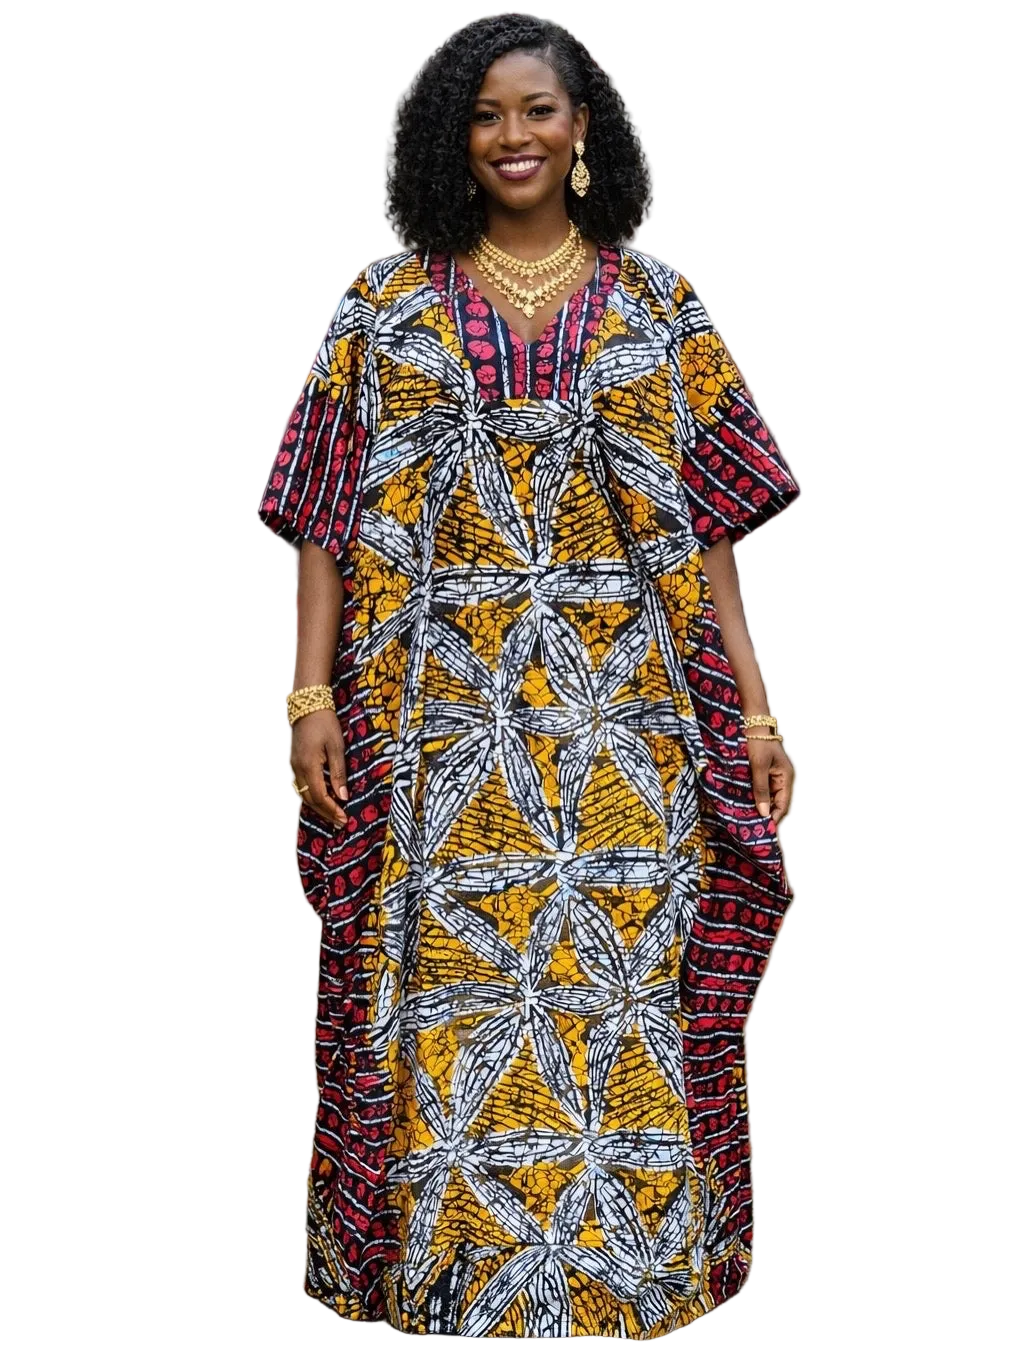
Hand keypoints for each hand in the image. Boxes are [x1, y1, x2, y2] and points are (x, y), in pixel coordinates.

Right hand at [290, 709, 348, 828]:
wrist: (308, 705)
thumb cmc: (325, 723)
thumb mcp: (337, 747)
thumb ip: (338, 773)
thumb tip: (342, 797)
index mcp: (309, 766)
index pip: (319, 796)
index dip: (331, 810)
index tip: (343, 818)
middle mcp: (298, 768)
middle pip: (310, 799)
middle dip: (325, 812)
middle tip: (340, 822)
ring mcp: (295, 765)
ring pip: (305, 793)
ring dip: (319, 806)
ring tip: (333, 814)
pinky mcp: (296, 762)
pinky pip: (303, 785)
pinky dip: (313, 795)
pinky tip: (324, 798)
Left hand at [748, 739, 794, 825]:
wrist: (750, 722)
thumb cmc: (757, 741)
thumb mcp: (758, 766)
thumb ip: (760, 789)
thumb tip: (764, 812)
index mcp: (785, 777)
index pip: (783, 805)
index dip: (774, 818)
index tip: (763, 829)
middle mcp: (780, 778)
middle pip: (774, 802)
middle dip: (764, 814)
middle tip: (750, 826)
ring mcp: (770, 775)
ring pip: (765, 796)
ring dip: (756, 805)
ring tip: (745, 818)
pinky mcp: (760, 772)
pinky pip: (758, 788)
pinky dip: (752, 796)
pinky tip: (742, 803)